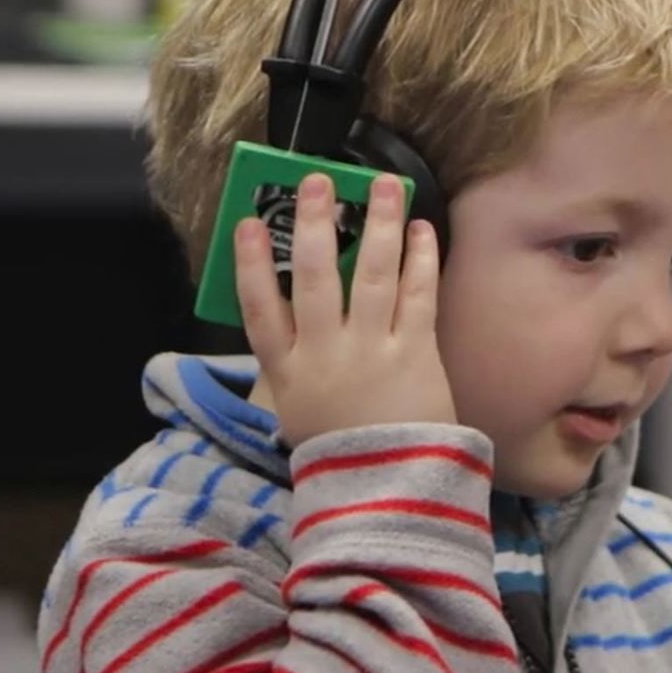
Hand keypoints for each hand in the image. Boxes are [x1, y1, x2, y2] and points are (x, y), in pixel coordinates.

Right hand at [233, 171, 457, 447]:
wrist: (388, 490)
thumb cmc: (341, 450)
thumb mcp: (296, 411)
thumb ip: (289, 365)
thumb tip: (286, 315)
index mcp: (288, 372)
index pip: (259, 309)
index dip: (251, 264)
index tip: (249, 223)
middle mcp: (326, 354)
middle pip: (316, 279)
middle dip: (315, 226)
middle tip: (316, 181)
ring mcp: (372, 352)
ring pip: (372, 276)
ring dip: (378, 225)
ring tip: (383, 185)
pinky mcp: (416, 354)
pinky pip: (418, 297)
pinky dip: (421, 260)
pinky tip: (422, 229)